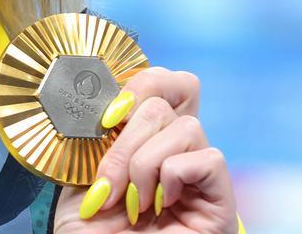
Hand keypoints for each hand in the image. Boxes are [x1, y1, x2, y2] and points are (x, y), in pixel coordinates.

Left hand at [52, 67, 237, 232]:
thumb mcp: (81, 169)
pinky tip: (159, 207)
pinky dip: (173, 177)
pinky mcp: (220, 202)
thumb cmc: (87, 230)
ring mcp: (200, 177)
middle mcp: (176, 151)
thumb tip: (105, 88)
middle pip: (168, 97)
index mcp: (145, 137)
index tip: (106, 115)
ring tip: (132, 202)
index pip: (164, 81)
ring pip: (186, 127)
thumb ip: (98, 129)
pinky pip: (209, 159)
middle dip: (127, 137)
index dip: (139, 82)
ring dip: (144, 163)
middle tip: (109, 182)